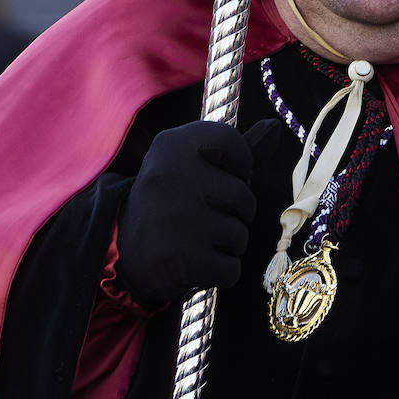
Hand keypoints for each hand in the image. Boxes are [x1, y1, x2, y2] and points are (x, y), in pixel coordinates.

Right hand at [115, 118, 282, 309]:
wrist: (123, 249)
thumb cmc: (173, 200)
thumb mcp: (196, 165)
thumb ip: (237, 149)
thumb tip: (275, 127)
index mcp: (172, 144)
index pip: (235, 144)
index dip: (240, 166)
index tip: (220, 177)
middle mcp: (169, 176)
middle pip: (244, 197)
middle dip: (236, 213)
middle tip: (205, 216)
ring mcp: (172, 219)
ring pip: (240, 235)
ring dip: (228, 244)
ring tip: (198, 239)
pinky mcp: (177, 260)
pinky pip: (231, 269)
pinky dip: (222, 271)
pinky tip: (197, 263)